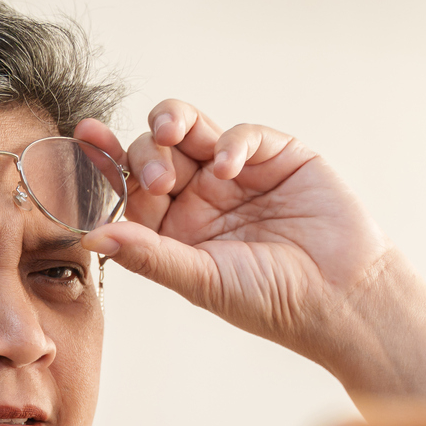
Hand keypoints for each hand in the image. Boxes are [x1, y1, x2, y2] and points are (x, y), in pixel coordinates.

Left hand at [75, 102, 393, 361]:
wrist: (341, 297)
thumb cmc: (270, 300)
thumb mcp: (201, 280)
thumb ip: (149, 255)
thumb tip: (92, 237)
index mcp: (173, 228)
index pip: (128, 188)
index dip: (105, 164)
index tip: (84, 139)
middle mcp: (199, 196)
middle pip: (153, 151)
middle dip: (145, 155)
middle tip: (158, 181)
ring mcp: (235, 173)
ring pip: (190, 129)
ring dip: (172, 124)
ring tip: (170, 134)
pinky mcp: (276, 156)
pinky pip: (241, 134)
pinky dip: (230, 142)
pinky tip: (229, 167)